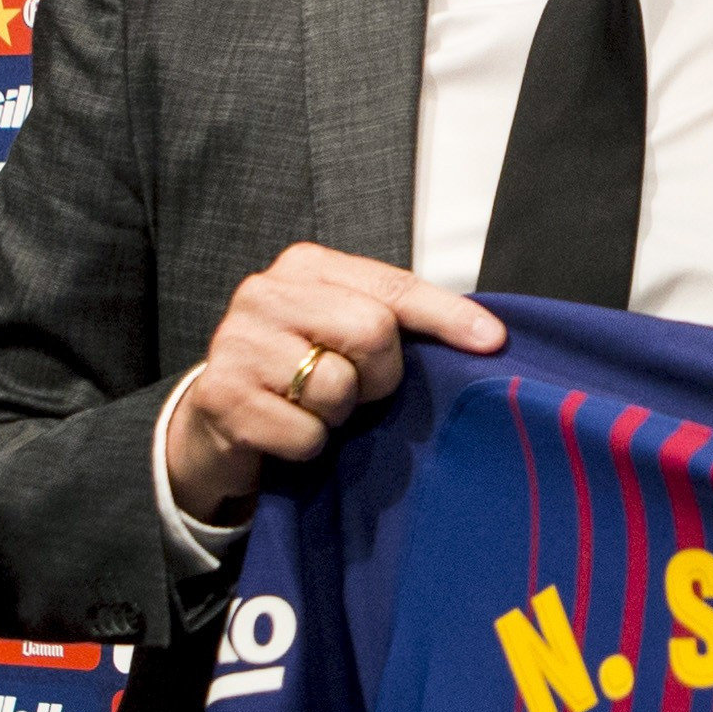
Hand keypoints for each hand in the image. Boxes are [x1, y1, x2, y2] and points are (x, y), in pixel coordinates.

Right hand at [165, 247, 502, 520]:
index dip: (447, 317)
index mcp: (305, 266)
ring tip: (316, 407)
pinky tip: (288, 430)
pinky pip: (306, 433)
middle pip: (371, 332)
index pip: (394, 287)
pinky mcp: (222, 396)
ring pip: (336, 387)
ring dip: (339, 414)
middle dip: (379, 376)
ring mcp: (237, 342)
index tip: (492, 341)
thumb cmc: (300, 372)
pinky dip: (310, 445)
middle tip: (360, 390)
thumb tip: (485, 337)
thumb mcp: (343, 333)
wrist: (221, 420)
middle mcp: (265, 293)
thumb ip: (395, 322)